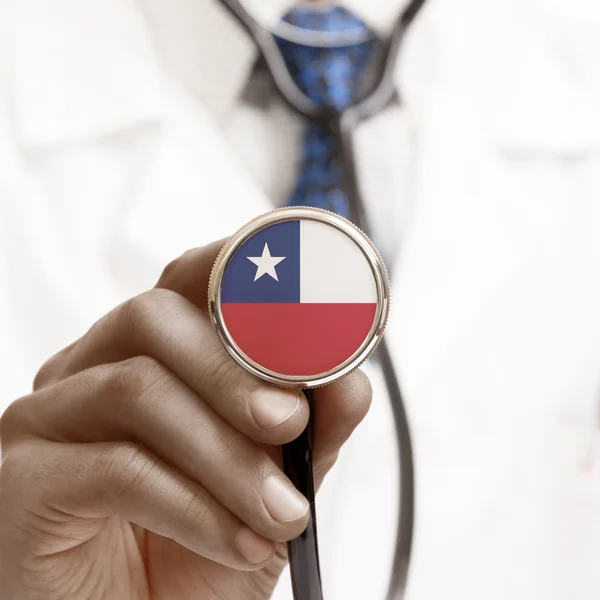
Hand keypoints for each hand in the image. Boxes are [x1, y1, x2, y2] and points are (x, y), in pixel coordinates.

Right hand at [0, 241, 371, 599]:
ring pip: (136, 389)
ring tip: (280, 512)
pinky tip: (237, 542)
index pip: (186, 281)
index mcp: (149, 353)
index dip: (240, 275)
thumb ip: (313, 427)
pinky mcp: (24, 480)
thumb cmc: (202, 548)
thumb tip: (351, 381)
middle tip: (290, 424)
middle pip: (153, 317)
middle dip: (234, 371)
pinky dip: (193, 507)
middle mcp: (91, 368)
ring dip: (226, 455)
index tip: (302, 301)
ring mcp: (49, 418)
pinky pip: (113, 466)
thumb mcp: (276, 481)